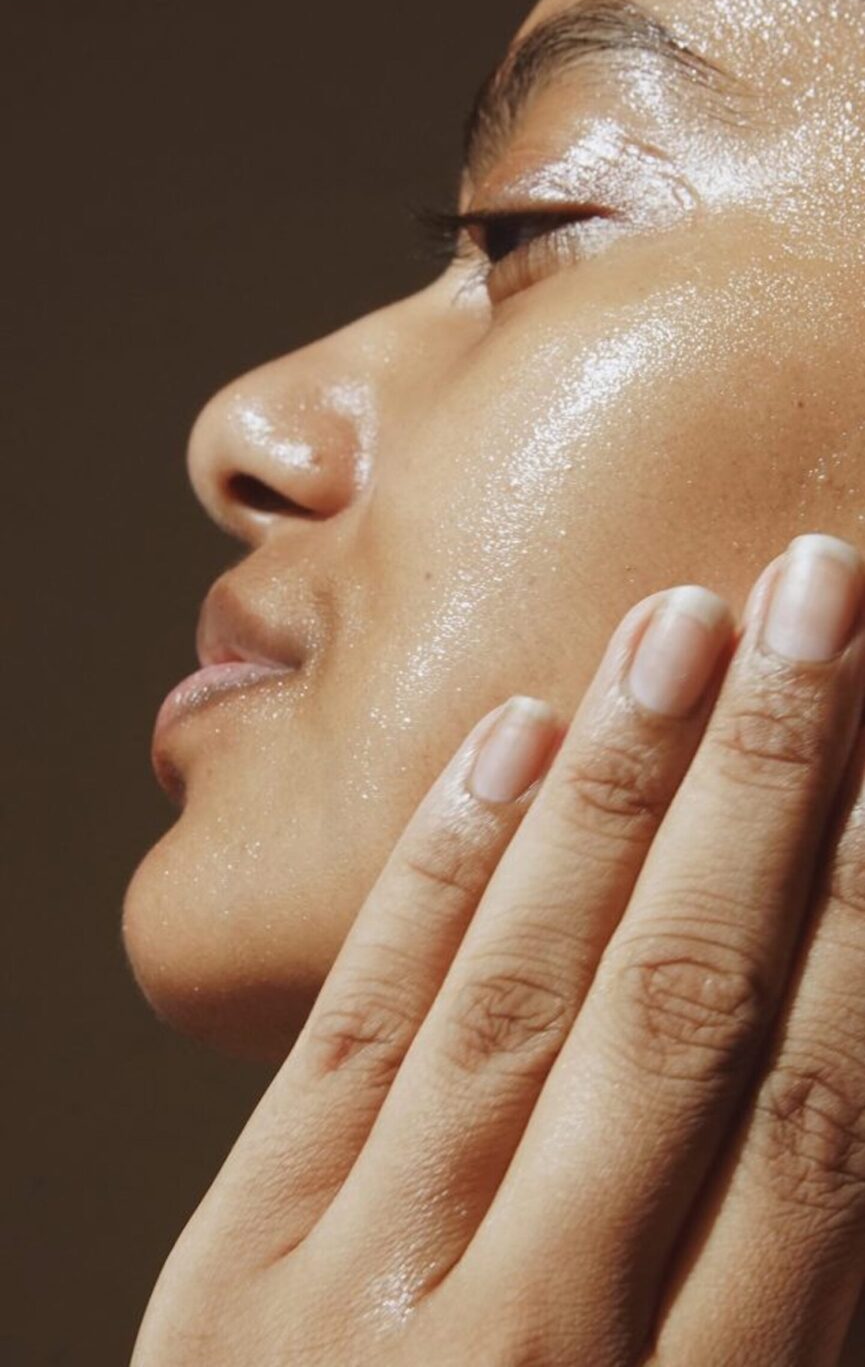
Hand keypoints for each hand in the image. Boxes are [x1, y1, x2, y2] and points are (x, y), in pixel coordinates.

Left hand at [131, 534, 864, 1365]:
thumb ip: (784, 1316)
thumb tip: (843, 1072)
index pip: (816, 1121)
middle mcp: (536, 1337)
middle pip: (682, 1004)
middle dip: (764, 785)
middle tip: (820, 600)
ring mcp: (359, 1290)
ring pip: (518, 985)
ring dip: (614, 790)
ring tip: (682, 624)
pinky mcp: (234, 1262)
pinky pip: (353, 1032)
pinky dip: (440, 877)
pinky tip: (509, 741)